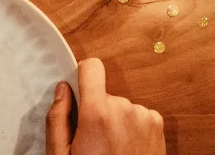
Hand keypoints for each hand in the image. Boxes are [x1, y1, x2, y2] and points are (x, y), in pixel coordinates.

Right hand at [45, 58, 164, 154]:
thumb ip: (58, 119)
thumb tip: (63, 89)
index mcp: (97, 113)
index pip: (92, 67)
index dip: (83, 76)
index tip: (80, 92)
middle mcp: (124, 108)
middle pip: (104, 95)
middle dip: (97, 112)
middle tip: (93, 142)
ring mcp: (143, 115)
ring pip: (121, 107)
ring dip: (116, 122)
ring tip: (112, 149)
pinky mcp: (157, 123)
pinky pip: (137, 115)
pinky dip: (131, 128)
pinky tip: (126, 149)